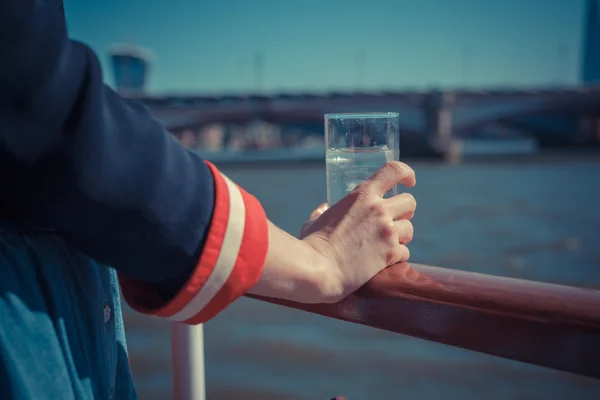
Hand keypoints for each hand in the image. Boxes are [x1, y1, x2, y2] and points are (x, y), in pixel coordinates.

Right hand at [300, 161, 415, 302]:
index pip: (393, 170)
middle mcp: (378, 209)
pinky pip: (405, 253)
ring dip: (401, 237)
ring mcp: (387, 230)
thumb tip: (322, 208)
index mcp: (362, 195)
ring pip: (410, 229)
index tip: (409, 182)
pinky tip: (382, 262)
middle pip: (409, 202)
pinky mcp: (391, 252)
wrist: (318, 269)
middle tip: (395, 221)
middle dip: (405, 212)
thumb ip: (321, 212)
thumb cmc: (311, 245)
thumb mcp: (314, 222)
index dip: (406, 173)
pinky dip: (396, 257)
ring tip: (385, 245)